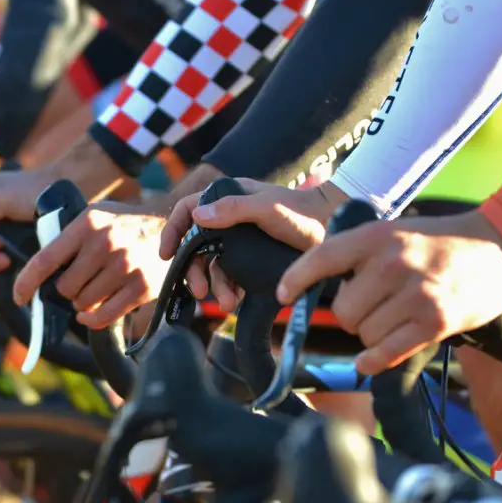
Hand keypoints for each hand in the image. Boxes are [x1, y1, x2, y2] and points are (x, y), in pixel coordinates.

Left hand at [12, 202, 169, 328]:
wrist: (170, 225)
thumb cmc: (123, 224)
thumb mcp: (94, 217)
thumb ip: (68, 239)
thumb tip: (37, 273)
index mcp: (87, 224)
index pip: (45, 259)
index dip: (26, 282)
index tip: (20, 297)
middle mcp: (105, 244)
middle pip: (65, 287)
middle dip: (66, 290)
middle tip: (78, 281)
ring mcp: (125, 266)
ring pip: (83, 303)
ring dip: (82, 302)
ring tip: (94, 288)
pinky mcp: (141, 287)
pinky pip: (103, 316)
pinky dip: (92, 319)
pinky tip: (90, 313)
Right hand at [158, 179, 347, 308]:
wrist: (335, 229)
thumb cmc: (302, 213)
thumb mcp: (266, 209)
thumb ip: (232, 209)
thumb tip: (197, 216)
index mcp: (227, 198)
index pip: (187, 210)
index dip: (173, 231)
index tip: (166, 255)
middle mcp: (229, 218)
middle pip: (196, 245)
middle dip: (195, 270)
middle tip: (199, 292)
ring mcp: (240, 239)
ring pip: (214, 264)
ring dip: (215, 286)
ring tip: (226, 304)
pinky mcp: (253, 257)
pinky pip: (232, 275)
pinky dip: (231, 289)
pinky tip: (237, 301)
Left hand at [276, 211, 501, 374]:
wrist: (501, 246)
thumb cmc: (438, 242)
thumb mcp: (394, 233)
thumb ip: (358, 255)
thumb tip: (314, 285)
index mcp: (377, 237)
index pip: (321, 259)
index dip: (296, 280)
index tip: (282, 294)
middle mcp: (393, 265)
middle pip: (342, 310)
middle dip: (349, 316)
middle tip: (369, 307)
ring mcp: (416, 295)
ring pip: (364, 333)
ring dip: (370, 334)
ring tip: (391, 319)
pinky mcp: (435, 323)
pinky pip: (387, 353)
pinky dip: (373, 361)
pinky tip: (368, 361)